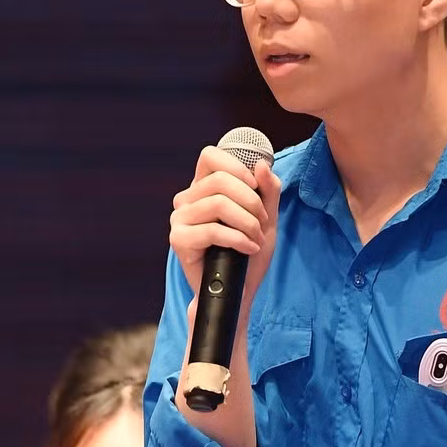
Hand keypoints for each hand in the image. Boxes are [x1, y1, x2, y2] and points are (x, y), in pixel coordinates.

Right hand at [168, 146, 281, 305]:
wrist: (238, 290)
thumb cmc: (248, 253)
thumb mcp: (266, 218)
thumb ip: (268, 190)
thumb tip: (261, 165)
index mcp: (203, 188)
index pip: (210, 156)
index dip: (236, 167)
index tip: (255, 188)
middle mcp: (187, 200)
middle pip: (220, 180)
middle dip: (250, 201)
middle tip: (262, 223)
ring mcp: (179, 219)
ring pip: (218, 204)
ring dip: (247, 223)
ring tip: (255, 239)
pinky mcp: (178, 240)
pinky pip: (212, 230)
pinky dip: (238, 239)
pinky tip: (248, 248)